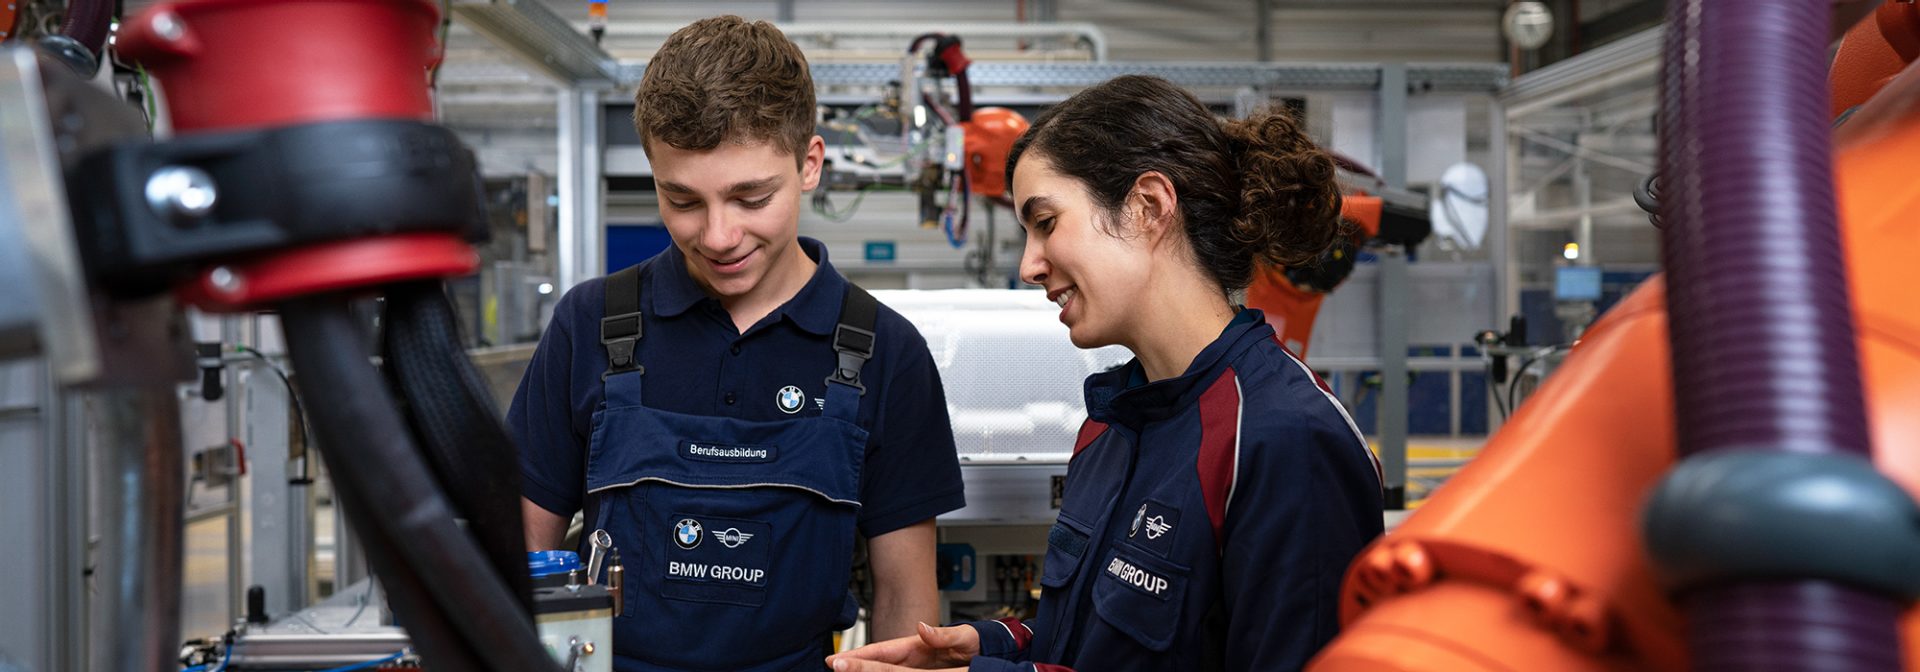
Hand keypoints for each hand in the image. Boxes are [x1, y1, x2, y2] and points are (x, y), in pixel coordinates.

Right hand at [827, 621, 979, 670]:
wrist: (990, 650)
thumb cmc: (977, 641)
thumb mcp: (964, 636)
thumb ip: (943, 635)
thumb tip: (921, 627)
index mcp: (917, 645)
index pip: (882, 651)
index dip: (860, 656)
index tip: (839, 659)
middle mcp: (911, 656)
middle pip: (877, 661)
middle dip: (854, 664)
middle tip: (831, 665)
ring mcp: (914, 667)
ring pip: (883, 670)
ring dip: (863, 671)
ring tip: (841, 671)